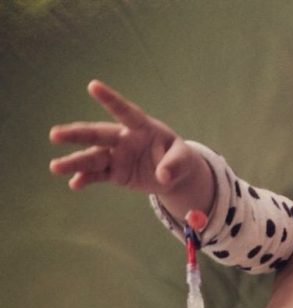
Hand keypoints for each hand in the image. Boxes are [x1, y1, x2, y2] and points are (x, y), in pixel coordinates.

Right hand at [49, 80, 197, 194]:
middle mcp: (124, 139)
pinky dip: (86, 179)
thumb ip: (174, 165)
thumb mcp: (184, 159)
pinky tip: (74, 184)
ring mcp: (117, 156)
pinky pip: (98, 175)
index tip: (93, 86)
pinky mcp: (115, 173)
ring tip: (55, 167)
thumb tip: (163, 176)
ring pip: (93, 157)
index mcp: (141, 127)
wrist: (173, 175)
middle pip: (98, 134)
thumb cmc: (178, 158)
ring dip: (74, 162)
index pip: (125, 111)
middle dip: (76, 134)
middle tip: (55, 134)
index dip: (110, 99)